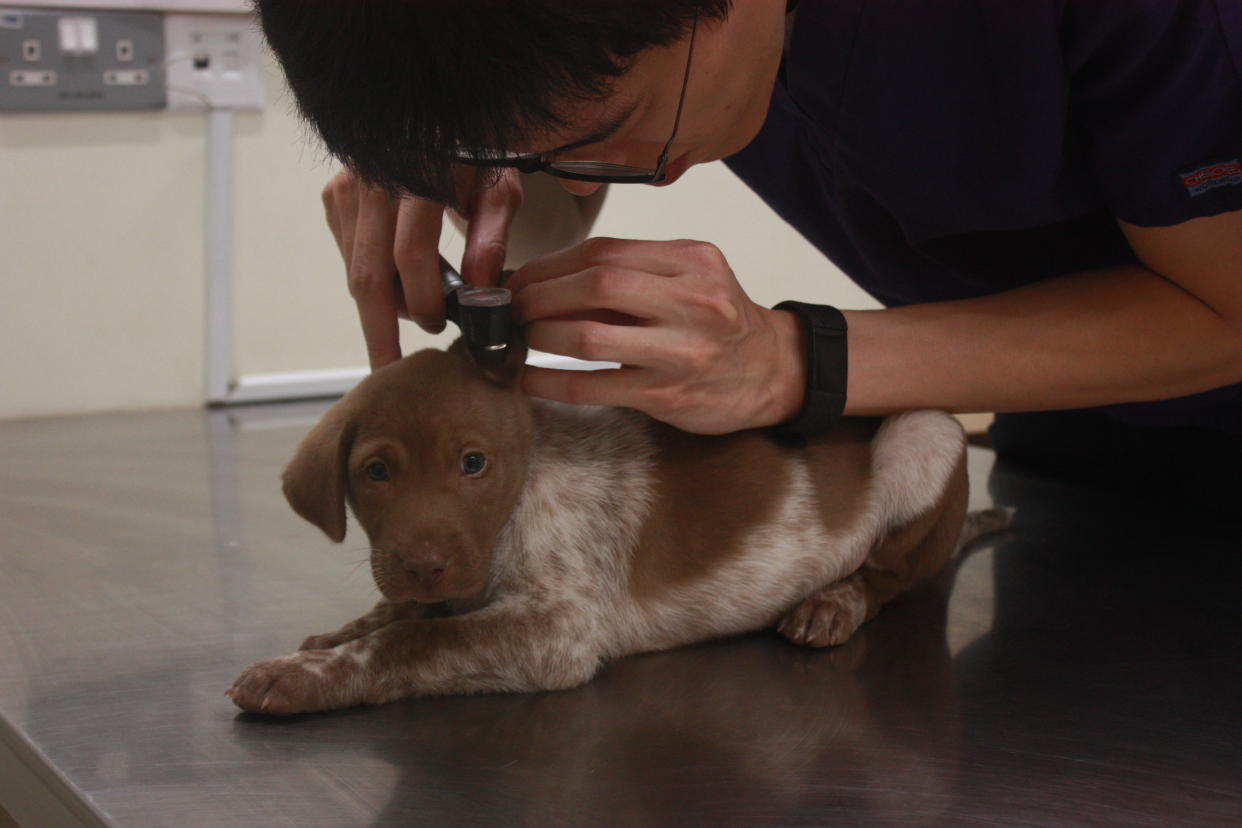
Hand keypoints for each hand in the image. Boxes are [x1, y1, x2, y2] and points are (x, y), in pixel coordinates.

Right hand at [321, 167, 523, 369]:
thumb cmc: (478, 156)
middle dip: (380, 332)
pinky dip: (372, 279)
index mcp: (419, 177)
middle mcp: (374, 180)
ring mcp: (348, 186)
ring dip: (382, 305)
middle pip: (368, 275)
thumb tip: (481, 295)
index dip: (425, 300)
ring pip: (356, 269)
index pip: (411, 255)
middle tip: (390, 374)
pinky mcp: (336, 194)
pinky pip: (348, 254)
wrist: (434, 121)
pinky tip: (399, 285)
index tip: (440, 329)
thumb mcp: (499, 190)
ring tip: (417, 317)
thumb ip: (491, 240)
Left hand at [510, 237, 806, 433]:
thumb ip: (635, 276)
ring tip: (523, 340)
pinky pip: (591, 386)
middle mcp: (692, 299)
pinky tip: (529, 380)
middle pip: (595, 285)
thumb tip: (548, 281)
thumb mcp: (692, 281)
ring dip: (540, 336)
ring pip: (588, 335)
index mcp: (692, 261)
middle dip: (540, 296)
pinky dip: (549, 382)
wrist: (775, 372)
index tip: (522, 278)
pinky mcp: (667, 393)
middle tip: (515, 309)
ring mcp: (681, 349)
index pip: (604, 251)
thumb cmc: (721, 324)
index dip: (551, 265)